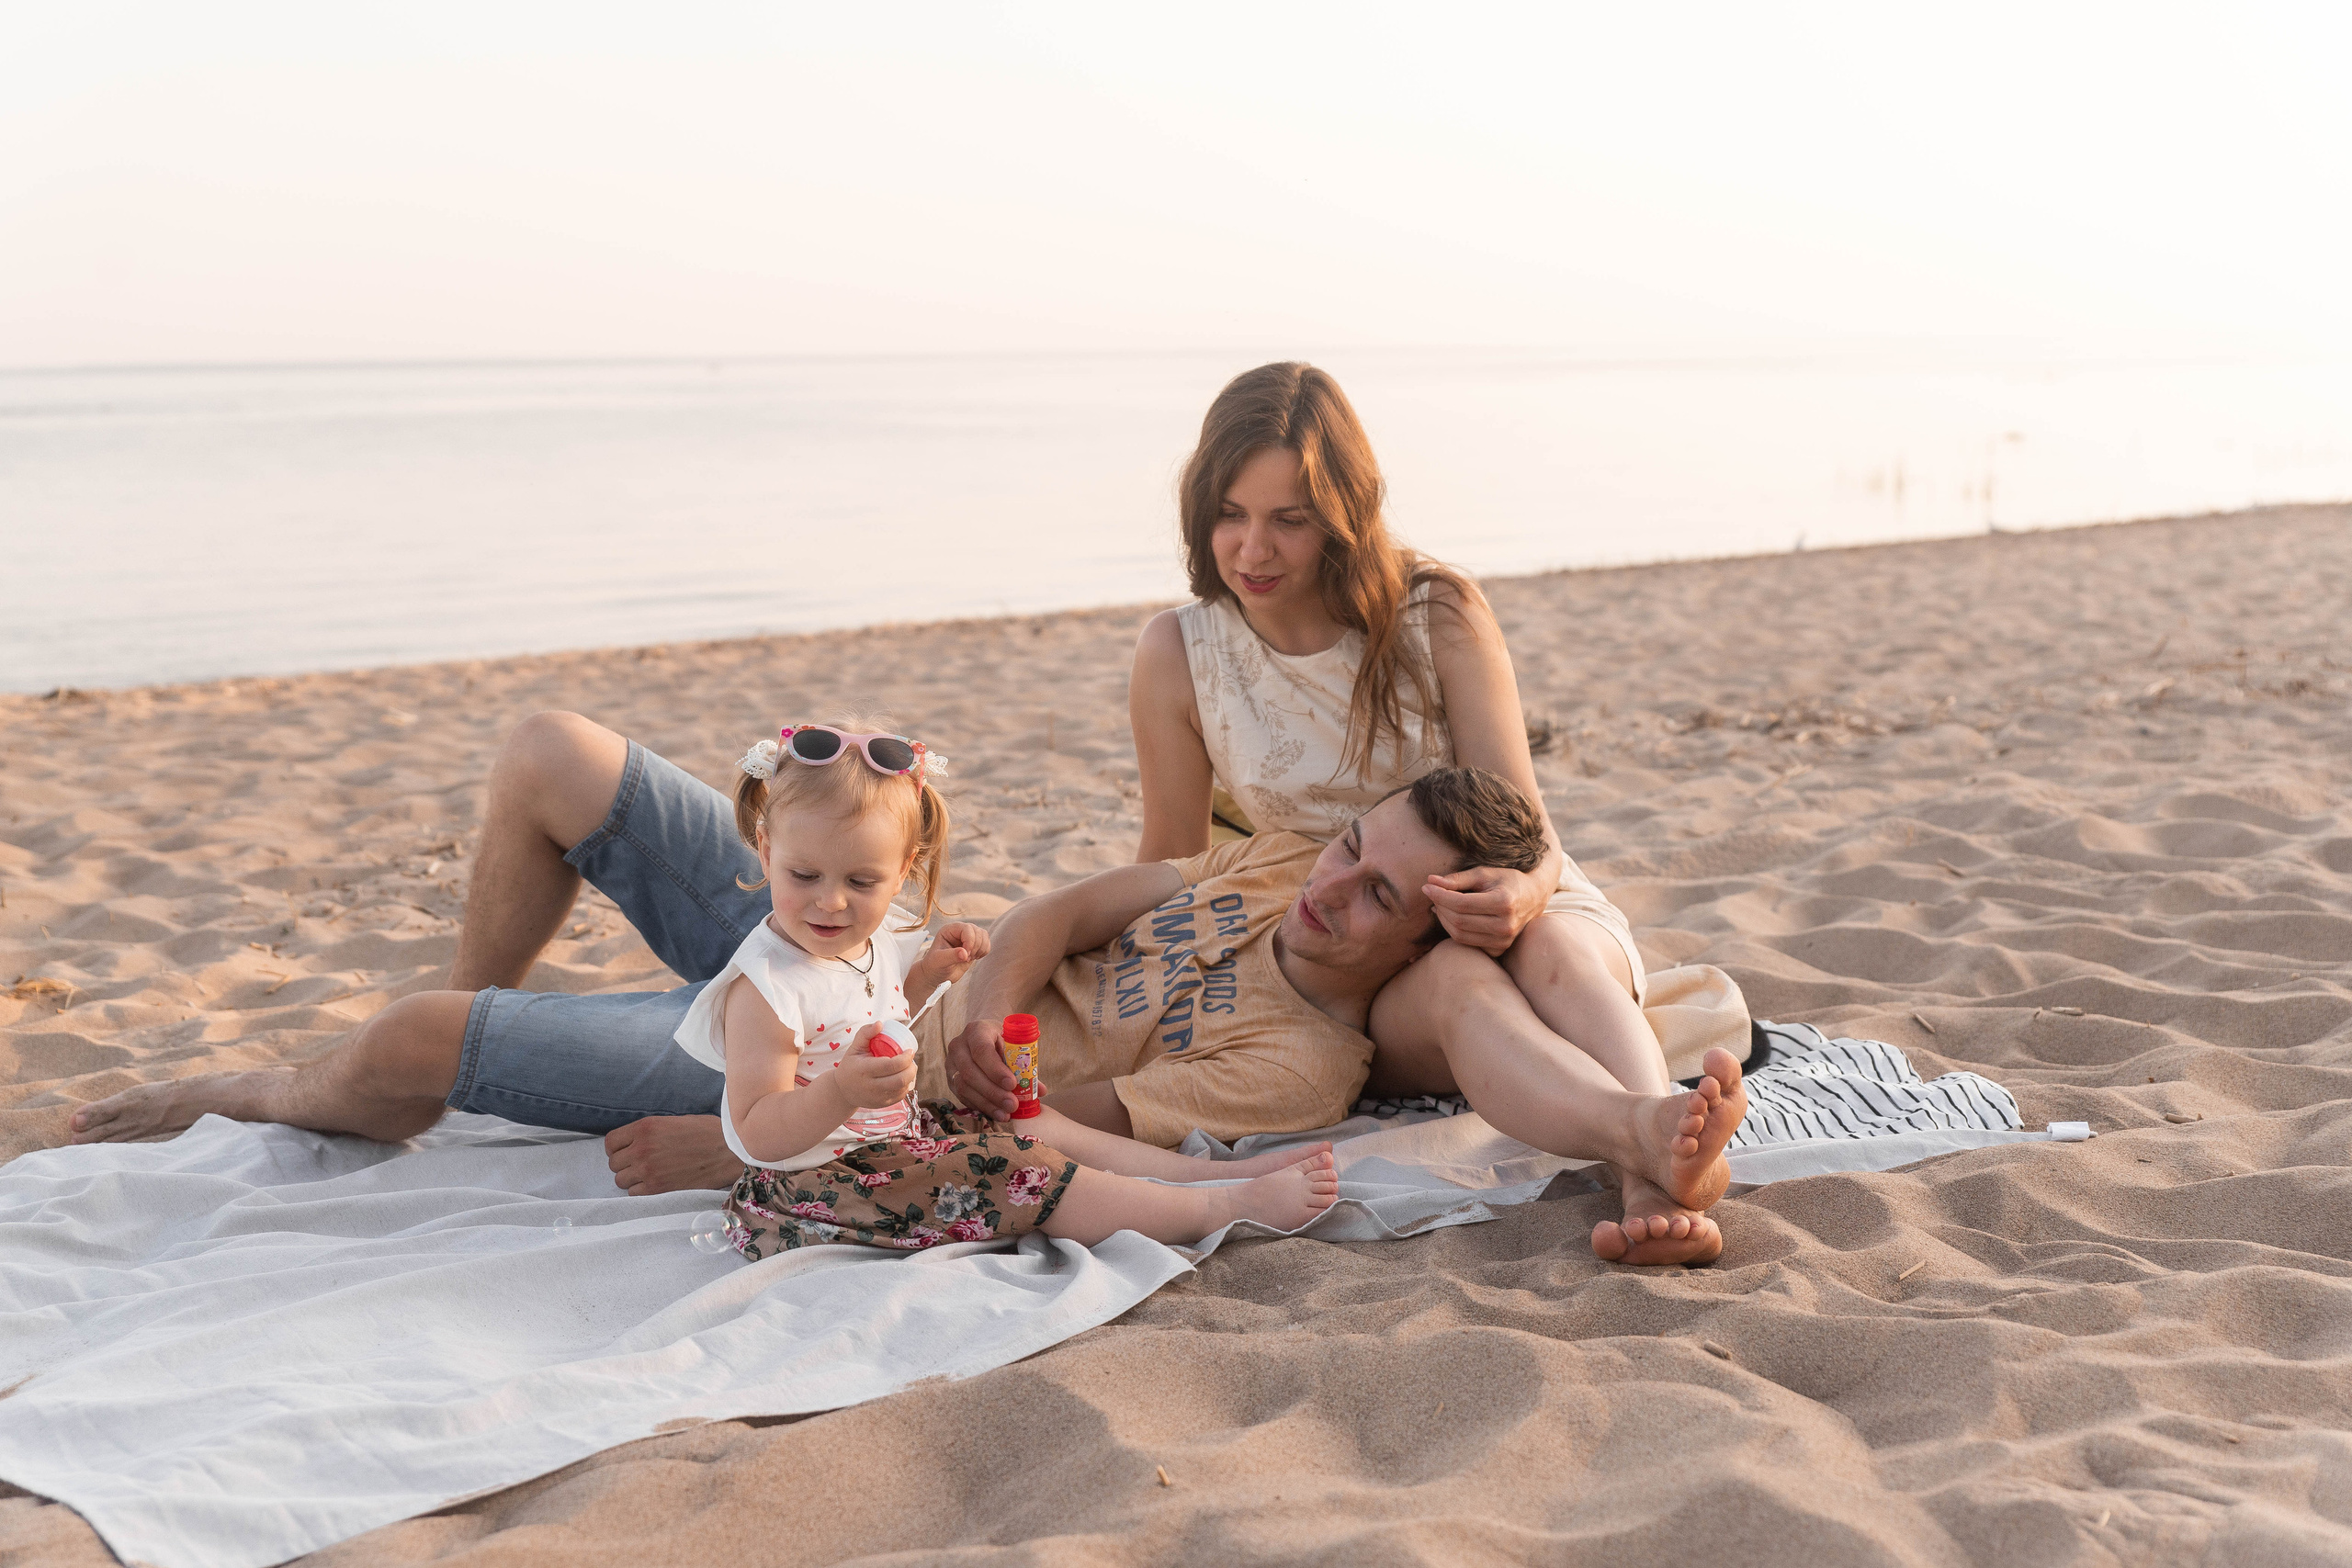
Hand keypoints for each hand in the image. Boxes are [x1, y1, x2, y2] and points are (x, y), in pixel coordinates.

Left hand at [603, 1115, 739, 1195]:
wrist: (729, 1152)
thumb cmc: (708, 1133)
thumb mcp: (674, 1121)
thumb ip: (650, 1131)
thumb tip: (635, 1141)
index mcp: (645, 1127)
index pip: (611, 1142)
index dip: (617, 1148)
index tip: (627, 1151)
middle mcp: (641, 1148)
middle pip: (614, 1163)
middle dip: (626, 1164)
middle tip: (642, 1164)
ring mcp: (648, 1170)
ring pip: (621, 1180)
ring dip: (632, 1179)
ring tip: (650, 1175)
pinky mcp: (657, 1189)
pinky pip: (634, 1194)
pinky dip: (642, 1191)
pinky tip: (658, 1184)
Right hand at [830, 1035, 918, 1109]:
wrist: (843, 1091)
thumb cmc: (851, 1066)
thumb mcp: (854, 1048)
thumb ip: (865, 1033)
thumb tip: (880, 1024)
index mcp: (864, 1070)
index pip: (890, 1066)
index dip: (905, 1058)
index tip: (909, 1051)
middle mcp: (871, 1086)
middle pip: (900, 1080)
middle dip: (911, 1068)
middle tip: (911, 1060)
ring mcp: (877, 1097)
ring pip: (902, 1089)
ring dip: (911, 1077)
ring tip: (908, 1067)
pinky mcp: (882, 1104)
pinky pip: (900, 1096)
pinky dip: (906, 1086)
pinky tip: (903, 1078)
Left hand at [926, 921, 990, 981]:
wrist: (938, 974)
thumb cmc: (934, 966)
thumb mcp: (939, 961)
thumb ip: (951, 956)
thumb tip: (964, 953)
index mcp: (949, 930)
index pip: (967, 928)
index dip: (970, 941)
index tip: (966, 955)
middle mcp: (959, 931)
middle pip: (978, 931)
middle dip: (975, 947)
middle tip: (966, 959)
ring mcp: (968, 938)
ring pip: (984, 936)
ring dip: (980, 949)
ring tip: (969, 958)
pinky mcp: (974, 945)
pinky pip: (986, 944)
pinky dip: (984, 952)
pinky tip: (973, 958)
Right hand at [943, 1017, 1019, 1118]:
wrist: (983, 1035)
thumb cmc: (1002, 1039)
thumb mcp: (1014, 1043)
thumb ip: (1025, 1064)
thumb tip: (1041, 1090)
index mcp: (976, 1030)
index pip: (982, 1050)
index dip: (996, 1070)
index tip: (1012, 1084)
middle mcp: (959, 1046)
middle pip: (970, 1072)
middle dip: (993, 1092)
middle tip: (1012, 1104)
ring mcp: (951, 1064)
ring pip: (963, 1087)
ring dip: (986, 1103)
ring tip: (1005, 1114)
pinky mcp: (950, 1079)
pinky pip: (962, 1096)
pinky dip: (980, 1106)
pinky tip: (995, 1113)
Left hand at [1423, 865, 1546, 955]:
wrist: (1534, 897)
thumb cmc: (1506, 881)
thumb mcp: (1484, 873)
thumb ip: (1458, 879)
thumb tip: (1430, 881)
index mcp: (1504, 903)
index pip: (1461, 904)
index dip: (1439, 895)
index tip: (1426, 886)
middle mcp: (1506, 926)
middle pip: (1458, 921)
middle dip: (1440, 906)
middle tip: (1433, 893)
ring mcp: (1503, 941)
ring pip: (1459, 936)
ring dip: (1444, 920)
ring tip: (1440, 904)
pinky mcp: (1499, 950)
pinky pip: (1467, 943)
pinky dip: (1454, 930)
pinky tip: (1451, 916)